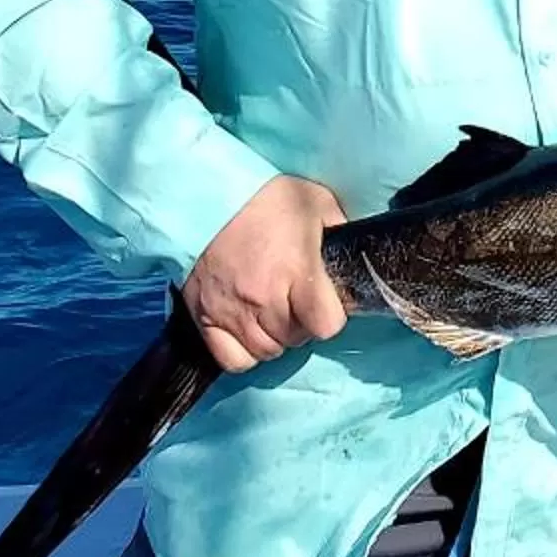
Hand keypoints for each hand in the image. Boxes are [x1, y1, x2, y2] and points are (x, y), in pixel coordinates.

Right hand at [185, 175, 348, 373]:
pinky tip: (249, 329)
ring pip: (266, 351)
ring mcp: (232, 312)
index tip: (326, 303)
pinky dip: (244, 352)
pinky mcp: (204, 318)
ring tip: (273, 313)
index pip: (326, 325)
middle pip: (296, 339)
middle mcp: (265, 298)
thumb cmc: (266, 198)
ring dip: (275, 338)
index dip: (331, 317)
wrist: (207, 197)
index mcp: (297, 271)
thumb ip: (338, 229)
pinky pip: (232, 359)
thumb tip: (352, 251)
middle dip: (303, 324)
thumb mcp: (316, 202)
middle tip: (296, 302)